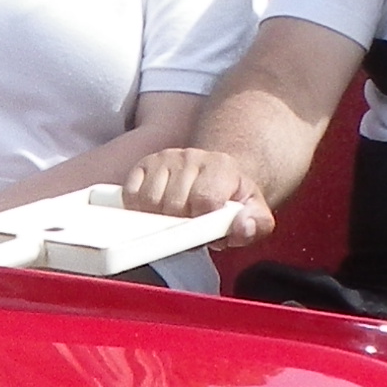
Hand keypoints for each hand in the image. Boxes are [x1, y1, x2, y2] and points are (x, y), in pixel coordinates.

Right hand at [125, 146, 277, 246]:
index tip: (203, 230)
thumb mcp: (255, 215)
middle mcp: (192, 157)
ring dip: (158, 219)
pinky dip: (138, 209)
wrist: (219, 176)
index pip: (203, 199)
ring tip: (175, 218)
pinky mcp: (144, 164)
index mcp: (221, 167)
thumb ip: (255, 225)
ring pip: (149, 201)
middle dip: (180, 225)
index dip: (200, 222)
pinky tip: (157, 210)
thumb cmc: (233, 200)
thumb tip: (243, 226)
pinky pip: (130, 195)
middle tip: (191, 226)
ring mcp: (166, 158)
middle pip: (173, 204)